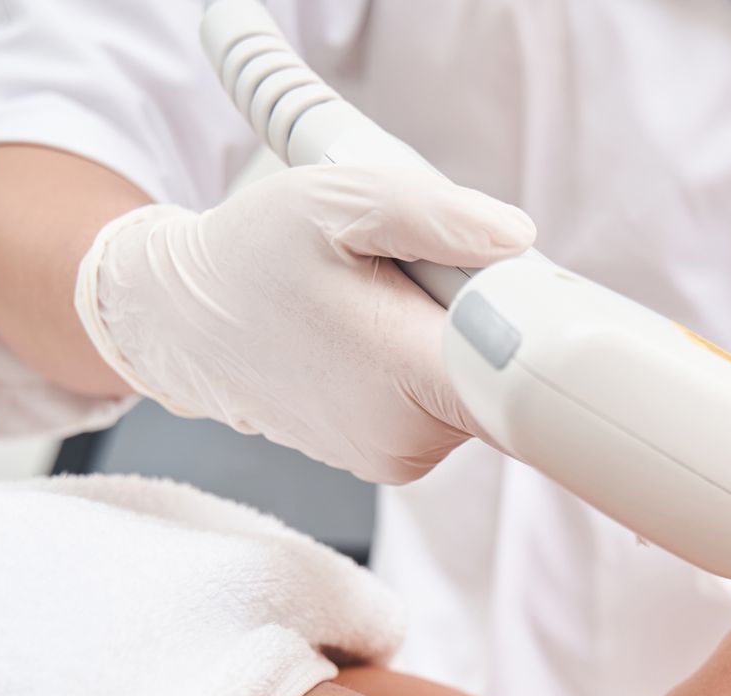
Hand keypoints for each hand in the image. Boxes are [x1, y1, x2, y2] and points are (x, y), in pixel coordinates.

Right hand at [74, 153, 534, 483]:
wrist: (184, 322)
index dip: (547, 335)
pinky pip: (448, 406)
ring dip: (458, 342)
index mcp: (407, 377)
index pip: (527, 381)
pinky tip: (383, 335)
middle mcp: (410, 437)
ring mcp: (401, 458)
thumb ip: (435, 214)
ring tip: (391, 303)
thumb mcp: (336, 201)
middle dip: (492, 319)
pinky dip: (433, 366)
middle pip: (508, 376)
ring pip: (479, 390)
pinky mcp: (393, 460)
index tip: (533, 298)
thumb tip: (514, 236)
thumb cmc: (252, 257)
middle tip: (433, 275)